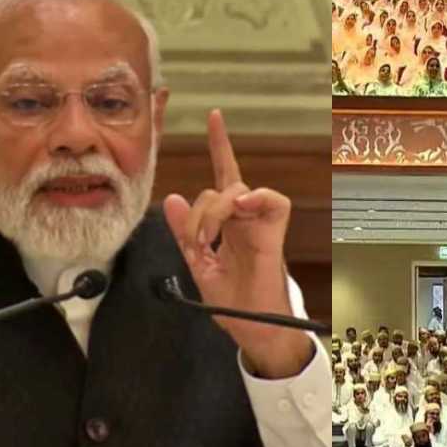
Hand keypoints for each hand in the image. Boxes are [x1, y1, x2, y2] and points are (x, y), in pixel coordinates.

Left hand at [163, 110, 312, 378]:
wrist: (252, 330)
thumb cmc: (232, 303)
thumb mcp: (199, 264)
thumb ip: (186, 233)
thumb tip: (172, 199)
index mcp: (228, 224)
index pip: (223, 178)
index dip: (220, 147)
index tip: (214, 116)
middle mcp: (245, 220)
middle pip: (221, 187)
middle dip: (200, 212)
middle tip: (197, 244)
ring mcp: (260, 225)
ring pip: (239, 191)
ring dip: (217, 211)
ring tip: (210, 240)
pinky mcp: (274, 235)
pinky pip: (274, 202)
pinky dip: (258, 198)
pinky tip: (243, 209)